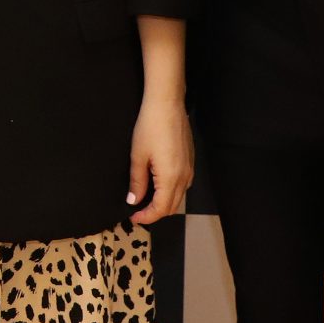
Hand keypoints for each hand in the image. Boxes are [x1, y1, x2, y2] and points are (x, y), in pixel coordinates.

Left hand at [127, 94, 193, 224]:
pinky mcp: (190, 161)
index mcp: (170, 178)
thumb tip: (133, 200)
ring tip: (146, 200)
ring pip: (179, 196)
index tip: (133, 217)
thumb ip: (137, 181)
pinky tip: (158, 185)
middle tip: (138, 211)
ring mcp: (190, 169)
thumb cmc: (150, 127)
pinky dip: (171, 191)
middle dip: (155, 213)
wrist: (167, 105)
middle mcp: (184, 177)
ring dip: (164, 203)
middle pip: (172, 206)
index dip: (147, 217)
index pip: (161, 209)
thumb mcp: (138, 156)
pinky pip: (183, 185)